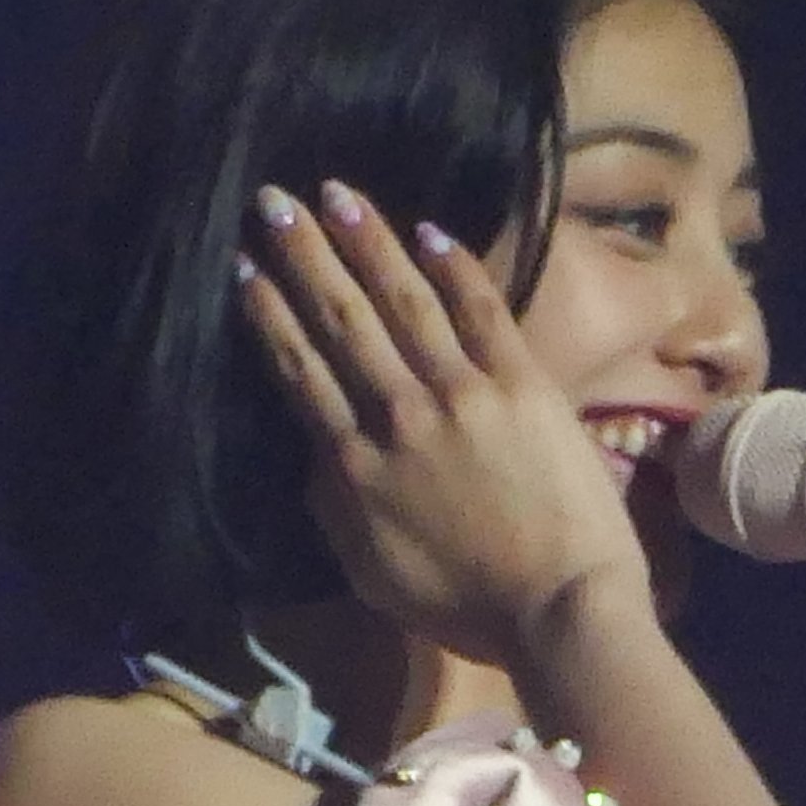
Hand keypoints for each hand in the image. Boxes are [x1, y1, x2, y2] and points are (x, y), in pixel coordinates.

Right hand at [235, 181, 644, 654]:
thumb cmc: (469, 609)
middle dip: (302, 255)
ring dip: (366, 242)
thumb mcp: (372, 573)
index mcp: (354, 467)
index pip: (299, 372)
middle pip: (340, 320)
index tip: (244, 267)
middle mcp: (398, 416)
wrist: (560, 613)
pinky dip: (454, 268)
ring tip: (335, 193)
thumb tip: (316, 454)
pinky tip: (428, 230)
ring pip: (402, 302)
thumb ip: (335, 508)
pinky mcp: (523, 386)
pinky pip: (482, 312)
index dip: (268, 314)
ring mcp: (461, 395)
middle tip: (272, 200)